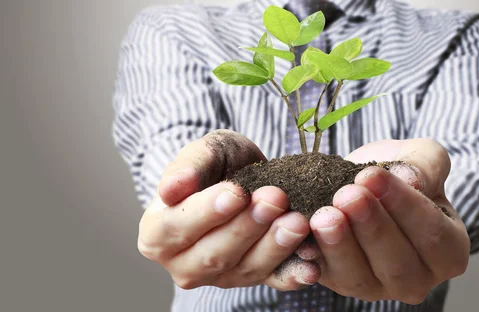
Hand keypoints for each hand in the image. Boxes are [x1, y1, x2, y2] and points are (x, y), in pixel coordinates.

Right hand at [137, 130, 319, 289]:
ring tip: (297, 221)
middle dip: (247, 227)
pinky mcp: (252, 279)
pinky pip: (273, 281)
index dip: (207, 212)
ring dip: (274, 247)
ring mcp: (219, 277)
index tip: (237, 193)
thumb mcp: (204, 152)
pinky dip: (293, 275)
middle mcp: (184, 264)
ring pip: (245, 269)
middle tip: (275, 199)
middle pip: (214, 254)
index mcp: (157, 234)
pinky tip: (312, 266)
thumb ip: (188, 166)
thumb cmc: (217, 164)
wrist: (243, 178)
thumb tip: (170, 189)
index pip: (178, 227)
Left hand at [309, 139, 469, 303]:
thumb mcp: (422, 158)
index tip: (372, 176)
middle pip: (397, 263)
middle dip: (370, 227)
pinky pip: (325, 276)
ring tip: (324, 215)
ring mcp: (377, 287)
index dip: (403, 206)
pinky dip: (312, 257)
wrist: (363, 182)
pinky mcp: (340, 283)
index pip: (432, 234)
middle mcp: (416, 279)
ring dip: (339, 246)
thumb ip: (426, 166)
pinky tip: (302, 233)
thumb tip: (411, 180)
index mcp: (448, 251)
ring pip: (359, 277)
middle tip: (347, 194)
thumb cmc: (400, 172)